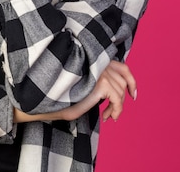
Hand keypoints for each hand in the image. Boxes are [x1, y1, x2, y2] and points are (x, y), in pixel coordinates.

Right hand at [13, 61, 136, 122]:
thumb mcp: (82, 86)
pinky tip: (108, 117)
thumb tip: (115, 90)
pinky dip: (116, 110)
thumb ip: (97, 82)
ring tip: (108, 116)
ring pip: (121, 91)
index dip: (131, 80)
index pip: (121, 66)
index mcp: (94, 61)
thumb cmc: (59, 94)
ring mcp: (100, 72)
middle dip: (121, 99)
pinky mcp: (100, 83)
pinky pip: (117, 99)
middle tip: (113, 113)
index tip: (133, 94)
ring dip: (117, 106)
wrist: (46, 99)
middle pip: (123, 81)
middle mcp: (98, 63)